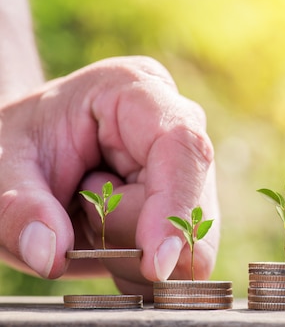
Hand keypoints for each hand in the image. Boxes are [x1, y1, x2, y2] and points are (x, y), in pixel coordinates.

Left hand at [0, 56, 218, 296]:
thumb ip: (17, 209)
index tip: (155, 264)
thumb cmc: (21, 143)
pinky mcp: (193, 199)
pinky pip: (187, 260)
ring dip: (130, 250)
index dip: (176, 204)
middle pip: (189, 207)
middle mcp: (178, 125)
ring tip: (89, 217)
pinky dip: (138, 266)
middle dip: (128, 232)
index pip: (182, 145)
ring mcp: (190, 166)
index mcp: (136, 92)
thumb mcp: (0, 166)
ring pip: (191, 241)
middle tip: (78, 208)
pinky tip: (108, 239)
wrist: (30, 150)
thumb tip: (50, 256)